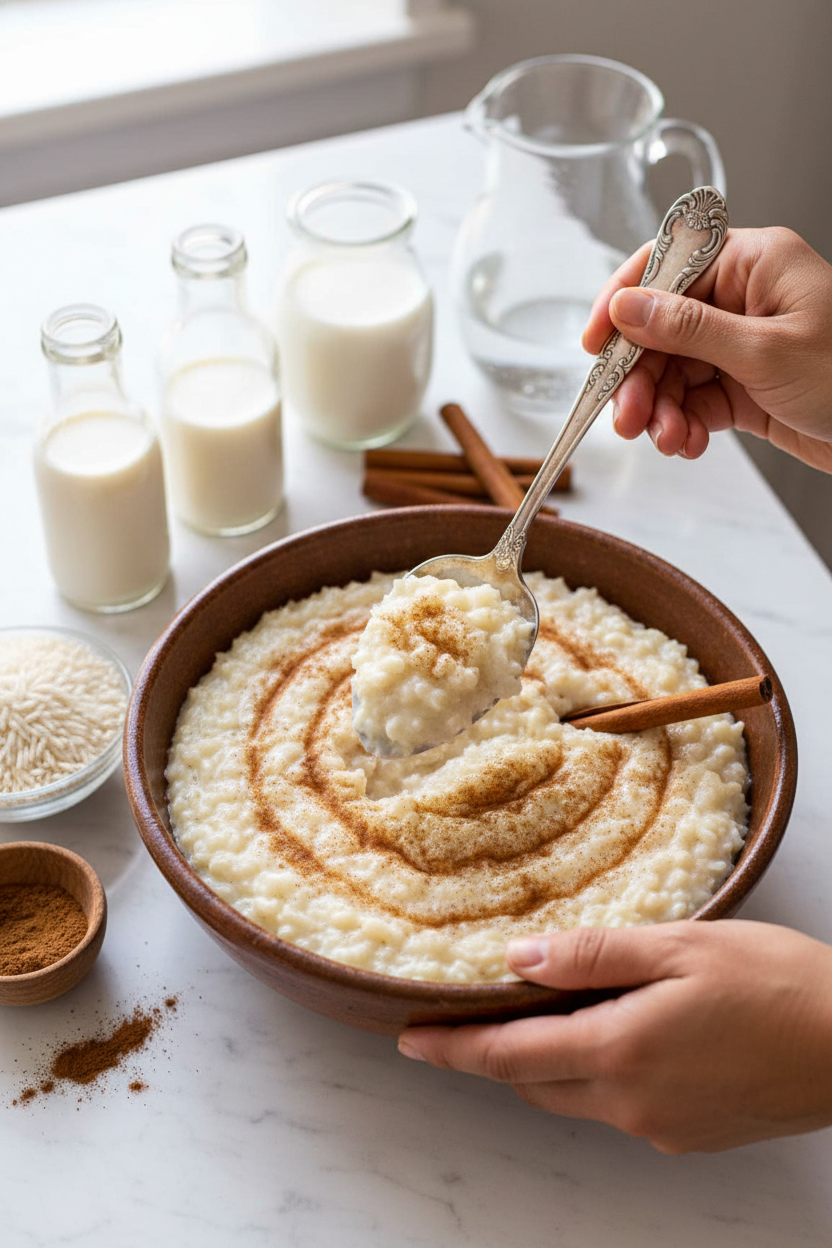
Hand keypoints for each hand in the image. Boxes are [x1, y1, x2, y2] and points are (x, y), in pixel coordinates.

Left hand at [398, 920, 831, 1152]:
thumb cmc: (776, 983)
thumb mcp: (679, 946)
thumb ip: (593, 955)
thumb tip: (517, 961)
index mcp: (620, 1051)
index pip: (508, 1057)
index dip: (452, 1048)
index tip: (408, 1038)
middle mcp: (631, 1103)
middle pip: (534, 1083)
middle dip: (494, 1054)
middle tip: (471, 1013)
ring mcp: (662, 1126)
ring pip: (574, 1096)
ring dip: (546, 1061)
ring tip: (543, 1011)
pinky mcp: (690, 1134)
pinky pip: (617, 1105)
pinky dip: (594, 1072)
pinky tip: (615, 1031)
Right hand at [582, 227, 831, 472]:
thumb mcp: (765, 352)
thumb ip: (688, 329)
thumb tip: (627, 307)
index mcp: (753, 263)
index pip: (667, 266)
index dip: (623, 302)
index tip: (595, 344)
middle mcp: (743, 298)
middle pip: (661, 329)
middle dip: (640, 377)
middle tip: (627, 417)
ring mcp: (742, 343)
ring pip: (673, 371)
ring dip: (661, 409)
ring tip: (666, 439)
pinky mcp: (746, 386)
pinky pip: (696, 400)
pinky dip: (685, 424)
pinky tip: (688, 443)